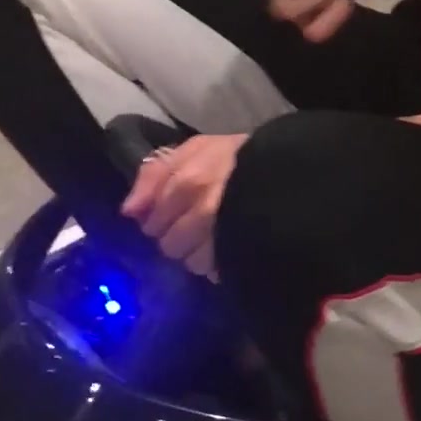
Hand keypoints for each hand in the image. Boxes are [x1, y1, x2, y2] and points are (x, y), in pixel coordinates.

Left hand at [122, 132, 244, 277]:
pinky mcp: (239, 257)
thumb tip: (129, 211)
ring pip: (192, 262)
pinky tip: (227, 249)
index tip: (171, 214)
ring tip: (213, 239)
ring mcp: (221, 238)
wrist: (291, 172)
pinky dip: (217, 264)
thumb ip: (156, 174)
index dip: (158, 220)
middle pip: (169, 245)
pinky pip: (215, 271)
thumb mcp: (197, 149)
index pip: (152, 221)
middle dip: (176, 238)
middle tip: (193, 227)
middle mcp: (201, 212)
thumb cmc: (239, 157)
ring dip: (198, 254)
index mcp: (186, 182)